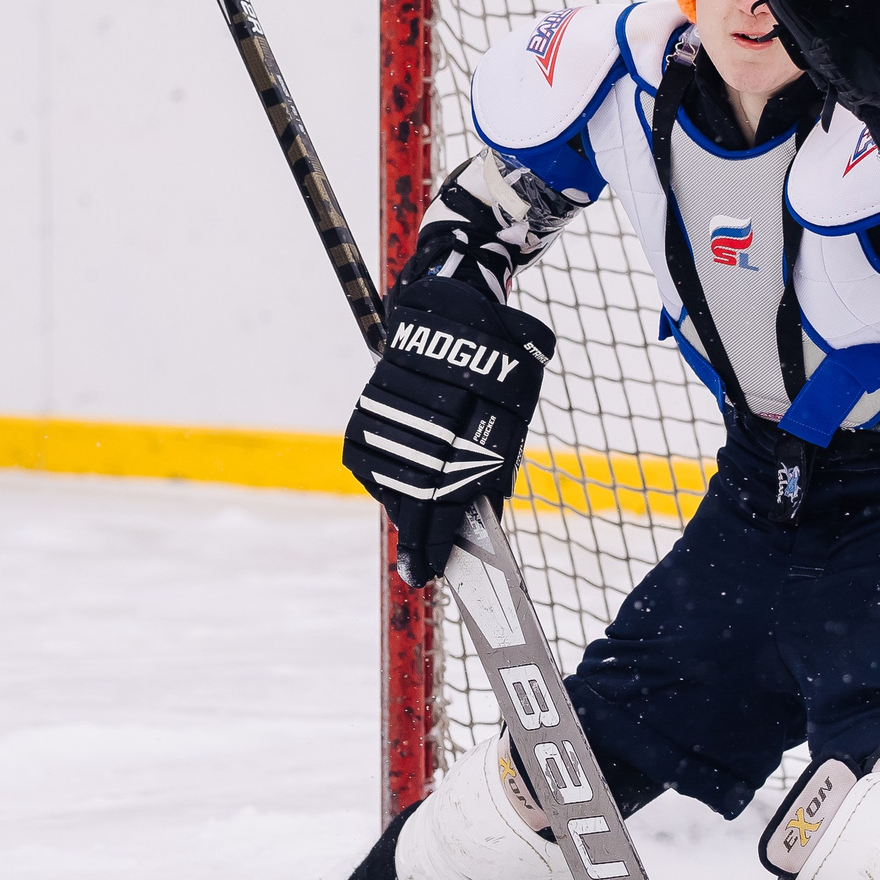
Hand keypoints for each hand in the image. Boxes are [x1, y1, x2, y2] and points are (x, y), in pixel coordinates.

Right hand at [345, 276, 552, 585]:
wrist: (453, 306)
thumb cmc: (497, 366)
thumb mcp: (513, 415)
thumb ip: (495, 470)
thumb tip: (481, 524)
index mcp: (469, 429)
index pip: (445, 502)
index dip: (435, 543)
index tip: (428, 573)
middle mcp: (426, 422)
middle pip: (413, 501)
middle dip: (417, 539)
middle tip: (417, 568)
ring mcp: (391, 415)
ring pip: (388, 482)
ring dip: (402, 509)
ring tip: (416, 523)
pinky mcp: (367, 407)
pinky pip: (367, 459)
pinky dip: (382, 478)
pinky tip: (399, 484)